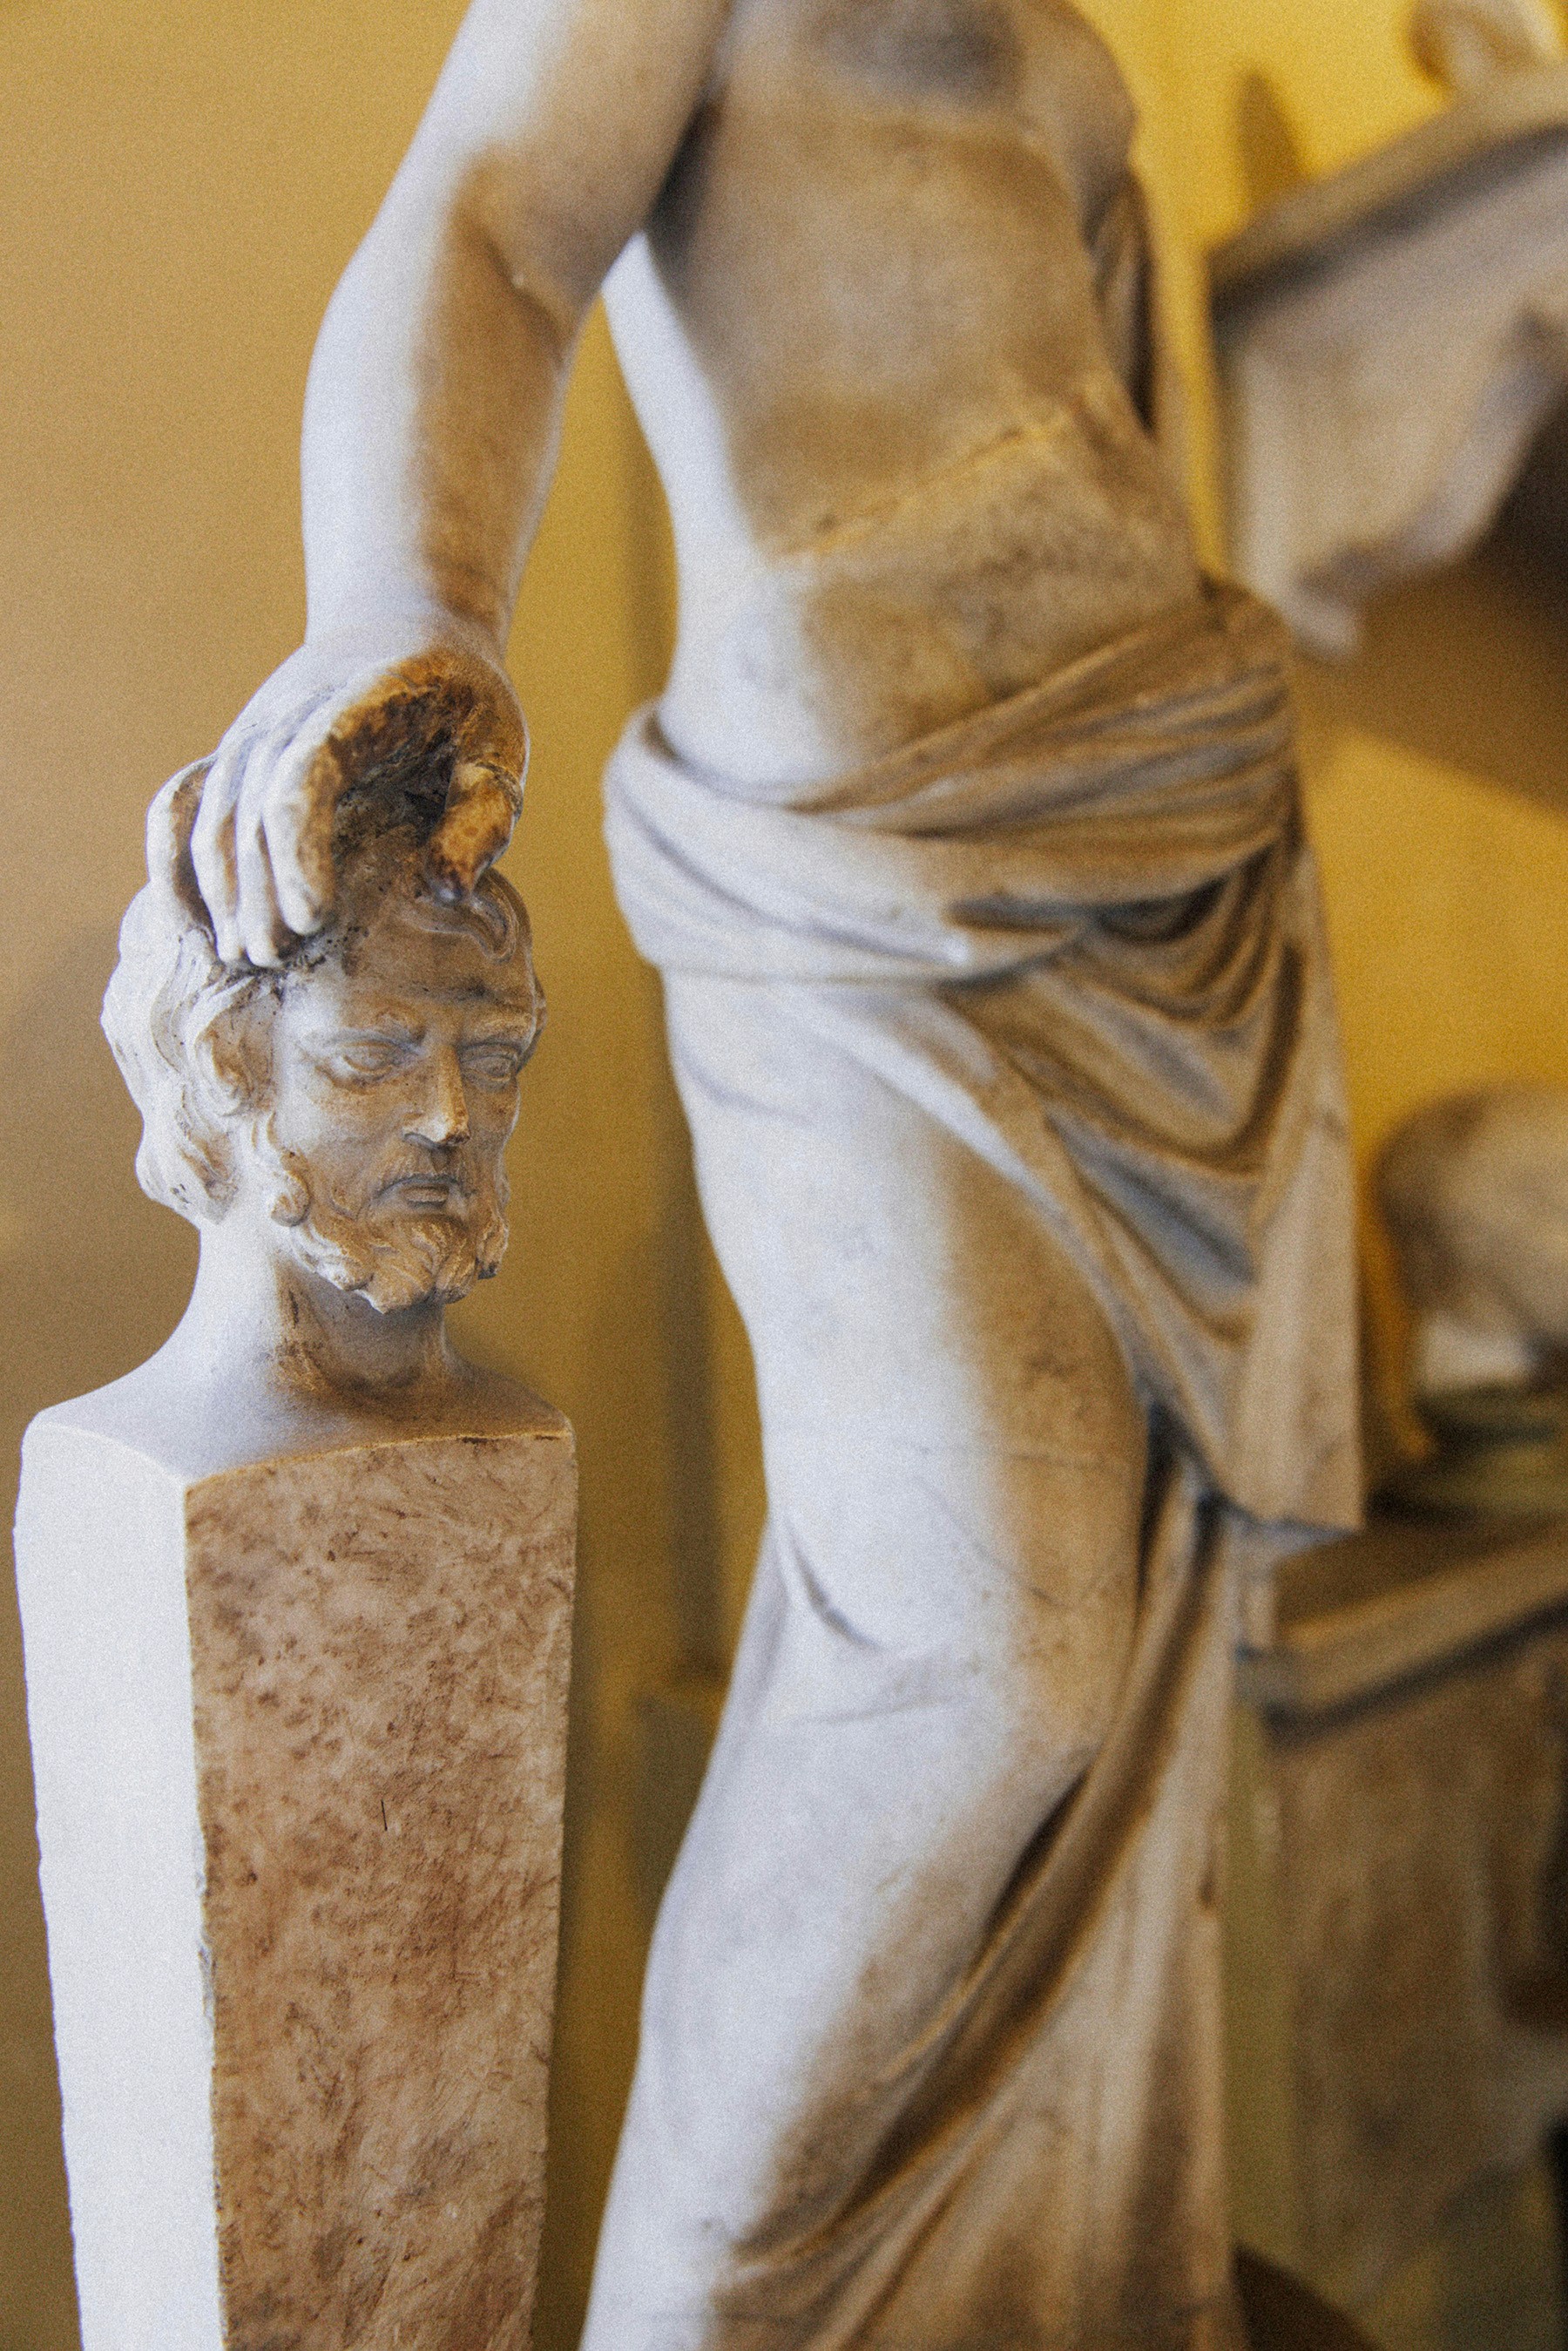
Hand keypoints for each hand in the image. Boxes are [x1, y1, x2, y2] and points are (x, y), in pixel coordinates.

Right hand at [186, 617, 527, 964]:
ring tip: (249, 957)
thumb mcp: (497, 745)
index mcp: (358, 706)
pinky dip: (174, 864)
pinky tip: (194, 927)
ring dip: (221, 890)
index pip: (303, 772)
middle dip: (257, 890)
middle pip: (251, 808)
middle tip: (280, 960)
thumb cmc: (459, 703)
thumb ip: (485, 814)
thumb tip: (449, 890)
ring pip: (212, 816)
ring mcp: (250, 738)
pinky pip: (179, 806)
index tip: (310, 917)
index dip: (297, 847)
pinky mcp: (232, 759)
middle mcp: (287, 718)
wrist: (402, 632)